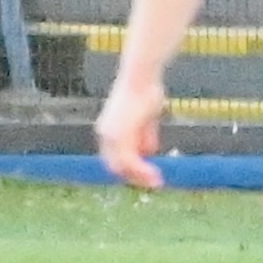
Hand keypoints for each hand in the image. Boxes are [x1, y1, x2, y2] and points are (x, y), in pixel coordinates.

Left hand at [91, 57, 172, 189]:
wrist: (141, 79)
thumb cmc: (145, 93)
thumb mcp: (145, 119)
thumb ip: (144, 136)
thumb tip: (148, 152)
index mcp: (108, 130)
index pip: (114, 158)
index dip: (130, 169)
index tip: (148, 175)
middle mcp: (105, 134)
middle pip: (115, 166)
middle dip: (135, 177)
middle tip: (154, 183)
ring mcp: (111, 135)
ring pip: (122, 167)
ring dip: (140, 177)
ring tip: (157, 183)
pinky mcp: (119, 135)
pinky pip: (129, 161)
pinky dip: (142, 171)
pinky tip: (155, 176)